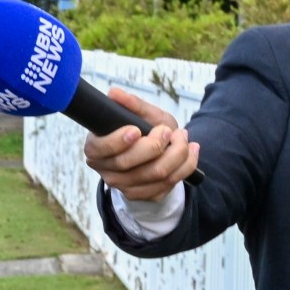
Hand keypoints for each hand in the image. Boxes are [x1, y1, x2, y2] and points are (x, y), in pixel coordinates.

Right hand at [82, 87, 198, 202]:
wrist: (157, 155)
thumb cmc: (144, 130)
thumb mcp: (141, 115)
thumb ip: (131, 105)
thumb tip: (114, 93)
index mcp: (96, 150)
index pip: (102, 149)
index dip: (118, 141)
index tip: (136, 130)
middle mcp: (108, 172)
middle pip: (129, 163)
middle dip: (155, 144)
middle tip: (169, 130)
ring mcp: (126, 188)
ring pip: (155, 174)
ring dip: (177, 152)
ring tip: (183, 135)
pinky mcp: (146, 196)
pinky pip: (170, 183)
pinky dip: (186, 164)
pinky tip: (192, 150)